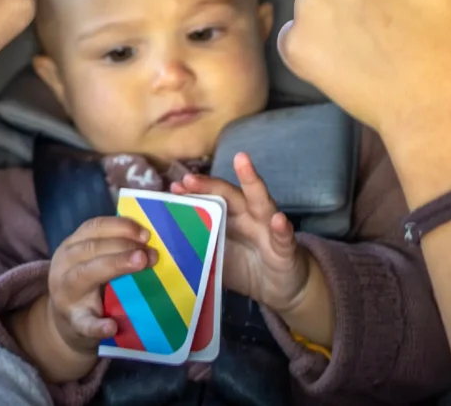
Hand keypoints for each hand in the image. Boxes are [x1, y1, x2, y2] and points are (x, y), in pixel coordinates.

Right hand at [16, 215, 149, 380]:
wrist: (64, 325)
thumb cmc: (86, 286)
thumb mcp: (91, 261)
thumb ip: (113, 248)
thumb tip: (148, 237)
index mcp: (71, 247)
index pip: (94, 228)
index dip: (120, 227)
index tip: (145, 233)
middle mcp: (64, 267)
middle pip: (90, 249)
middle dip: (122, 247)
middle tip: (149, 254)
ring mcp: (65, 296)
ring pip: (83, 276)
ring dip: (114, 266)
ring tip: (140, 264)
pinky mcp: (73, 324)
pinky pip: (83, 323)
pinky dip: (98, 325)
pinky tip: (112, 326)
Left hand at [177, 153, 330, 342]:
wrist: (283, 289)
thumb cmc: (248, 267)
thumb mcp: (219, 259)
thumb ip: (199, 248)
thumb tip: (164, 248)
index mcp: (231, 218)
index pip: (211, 200)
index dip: (194, 193)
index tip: (174, 188)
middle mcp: (249, 216)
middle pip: (229, 195)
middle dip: (209, 185)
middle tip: (188, 179)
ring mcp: (269, 229)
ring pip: (261, 201)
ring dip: (252, 181)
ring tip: (242, 161)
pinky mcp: (286, 249)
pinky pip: (284, 238)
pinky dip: (282, 228)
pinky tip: (278, 220)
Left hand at [279, 0, 450, 198]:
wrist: (439, 100)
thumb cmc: (449, 27)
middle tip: (395, 26)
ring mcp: (306, 7)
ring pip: (317, 7)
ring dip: (338, 24)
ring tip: (376, 49)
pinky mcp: (294, 47)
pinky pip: (298, 42)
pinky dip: (318, 54)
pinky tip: (350, 66)